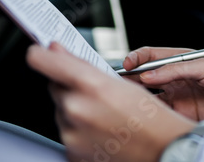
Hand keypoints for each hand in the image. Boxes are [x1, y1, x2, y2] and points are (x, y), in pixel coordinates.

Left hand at [27, 43, 191, 161]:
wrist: (163, 151)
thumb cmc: (151, 117)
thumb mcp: (121, 82)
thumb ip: (82, 65)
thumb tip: (58, 51)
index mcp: (90, 85)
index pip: (43, 61)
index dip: (41, 54)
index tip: (40, 51)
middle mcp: (76, 109)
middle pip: (55, 87)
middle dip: (70, 87)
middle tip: (97, 95)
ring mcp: (71, 134)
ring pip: (61, 111)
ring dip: (76, 109)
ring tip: (106, 117)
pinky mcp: (71, 152)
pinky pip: (67, 132)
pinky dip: (79, 130)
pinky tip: (102, 131)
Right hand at [124, 46, 203, 121]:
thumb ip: (176, 70)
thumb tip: (149, 74)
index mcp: (182, 60)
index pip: (152, 56)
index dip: (137, 59)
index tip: (127, 65)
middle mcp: (177, 77)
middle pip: (146, 77)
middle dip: (130, 79)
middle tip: (118, 83)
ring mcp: (179, 96)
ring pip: (150, 96)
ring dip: (138, 97)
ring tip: (127, 99)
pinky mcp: (183, 114)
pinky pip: (162, 114)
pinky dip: (151, 114)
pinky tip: (145, 115)